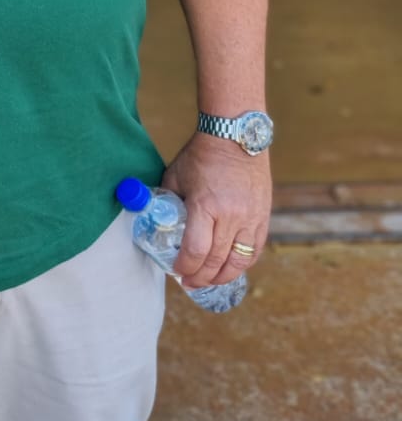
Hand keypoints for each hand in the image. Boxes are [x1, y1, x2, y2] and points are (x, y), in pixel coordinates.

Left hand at [160, 133, 272, 288]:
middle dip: (201, 277)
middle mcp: (231, 216)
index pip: (196, 250)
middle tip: (189, 283)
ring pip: (239, 261)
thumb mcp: (175, 176)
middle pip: (217, 261)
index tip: (176, 272)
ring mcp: (251, 218)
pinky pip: (254, 250)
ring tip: (209, 281)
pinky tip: (230, 269)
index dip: (185, 267)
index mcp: (205, 206)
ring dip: (223, 277)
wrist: (235, 137)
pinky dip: (242, 264)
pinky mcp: (263, 217)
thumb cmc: (200, 156)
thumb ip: (168, 202)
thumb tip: (157, 222)